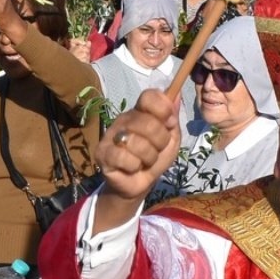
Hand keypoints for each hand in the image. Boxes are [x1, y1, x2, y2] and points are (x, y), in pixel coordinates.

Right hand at [94, 89, 181, 211]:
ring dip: (148, 157)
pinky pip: (125, 158)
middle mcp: (124, 120)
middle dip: (160, 142)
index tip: (170, 122)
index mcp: (140, 112)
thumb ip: (173, 118)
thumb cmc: (154, 158)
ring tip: (144, 161)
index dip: (163, 109)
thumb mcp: (171, 139)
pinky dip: (134, 166)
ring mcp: (111, 135)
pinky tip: (131, 167)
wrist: (139, 183)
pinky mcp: (102, 153)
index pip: (149, 96)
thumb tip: (177, 94)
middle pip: (149, 123)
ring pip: (138, 143)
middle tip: (156, 150)